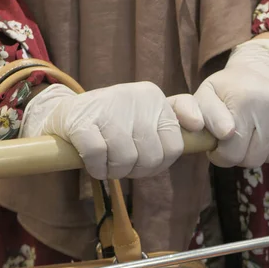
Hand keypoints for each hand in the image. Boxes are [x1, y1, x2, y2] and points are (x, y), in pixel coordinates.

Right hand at [21, 82, 203, 179]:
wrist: (64, 114)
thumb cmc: (111, 123)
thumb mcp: (145, 118)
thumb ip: (171, 128)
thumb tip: (205, 132)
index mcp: (155, 98)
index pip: (176, 141)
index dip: (165, 159)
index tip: (154, 161)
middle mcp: (136, 98)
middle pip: (154, 156)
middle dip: (138, 169)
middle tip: (123, 162)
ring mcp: (108, 107)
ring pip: (127, 159)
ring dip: (114, 170)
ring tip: (106, 159)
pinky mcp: (81, 121)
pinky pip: (99, 158)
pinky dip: (96, 167)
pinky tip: (92, 160)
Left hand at [186, 38, 268, 167]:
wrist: (267, 64)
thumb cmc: (231, 87)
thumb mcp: (205, 95)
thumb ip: (191, 112)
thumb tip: (215, 131)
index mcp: (244, 100)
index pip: (232, 154)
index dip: (222, 154)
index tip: (221, 143)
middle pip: (254, 158)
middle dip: (242, 153)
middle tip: (240, 136)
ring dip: (265, 150)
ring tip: (259, 129)